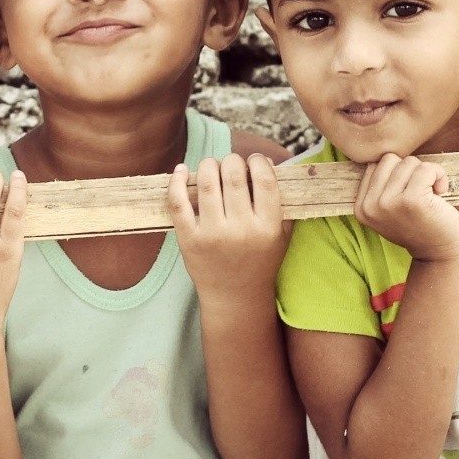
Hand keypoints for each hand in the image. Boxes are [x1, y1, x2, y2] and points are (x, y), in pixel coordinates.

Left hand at [171, 154, 288, 303]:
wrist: (235, 297)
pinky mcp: (189, 239)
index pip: (265, 180)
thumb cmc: (260, 261)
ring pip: (207, 183)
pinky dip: (177, 181)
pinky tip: (182, 170)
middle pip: (234, 176)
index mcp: (267, 227)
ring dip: (209, 165)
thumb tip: (267, 162)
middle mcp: (241, 229)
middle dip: (233, 161)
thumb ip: (280, 202)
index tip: (255, 161)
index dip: (259, 162)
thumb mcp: (280, 235)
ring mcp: (213, 234)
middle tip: (231, 164)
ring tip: (212, 166)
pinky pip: (178, 202)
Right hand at [353, 154, 458, 262]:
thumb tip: (388, 156)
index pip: (375, 165)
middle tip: (420, 191)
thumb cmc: (420, 225)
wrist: (440, 253)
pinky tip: (441, 190)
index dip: (397, 173)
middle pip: (390, 160)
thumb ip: (382, 186)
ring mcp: (389, 203)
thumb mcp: (389, 209)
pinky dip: (438, 174)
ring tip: (430, 194)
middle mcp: (370, 206)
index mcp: (361, 207)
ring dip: (426, 173)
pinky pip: (425, 169)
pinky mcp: (411, 201)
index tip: (407, 192)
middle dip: (410, 170)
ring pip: (408, 162)